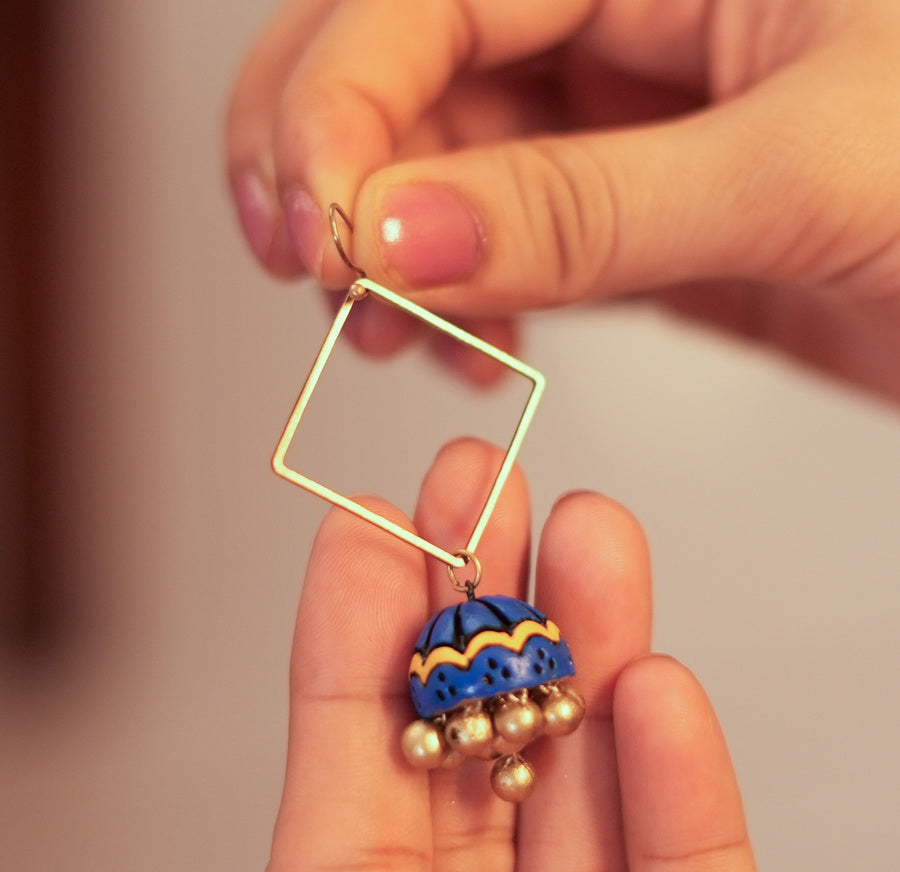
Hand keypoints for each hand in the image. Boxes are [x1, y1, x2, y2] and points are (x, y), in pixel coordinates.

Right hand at [228, 0, 899, 398]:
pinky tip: (471, 346)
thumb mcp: (812, 174)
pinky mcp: (626, 215)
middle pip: (396, 62)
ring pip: (435, 164)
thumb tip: (397, 231)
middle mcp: (624, 14)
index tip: (322, 234)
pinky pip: (498, 242)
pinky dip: (457, 299)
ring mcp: (617, 121)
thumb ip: (590, 207)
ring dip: (385, 251)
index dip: (342, 106)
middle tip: (315, 267)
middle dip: (334, 167)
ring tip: (390, 330)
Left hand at [263, 439, 760, 871]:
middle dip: (493, 601)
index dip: (369, 628)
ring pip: (596, 782)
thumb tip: (339, 632)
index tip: (377, 516)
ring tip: (590, 533)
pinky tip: (662, 687)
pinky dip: (682, 788)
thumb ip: (333, 822)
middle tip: (488, 482)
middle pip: (490, 738)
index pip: (366, 753)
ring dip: (597, 652)